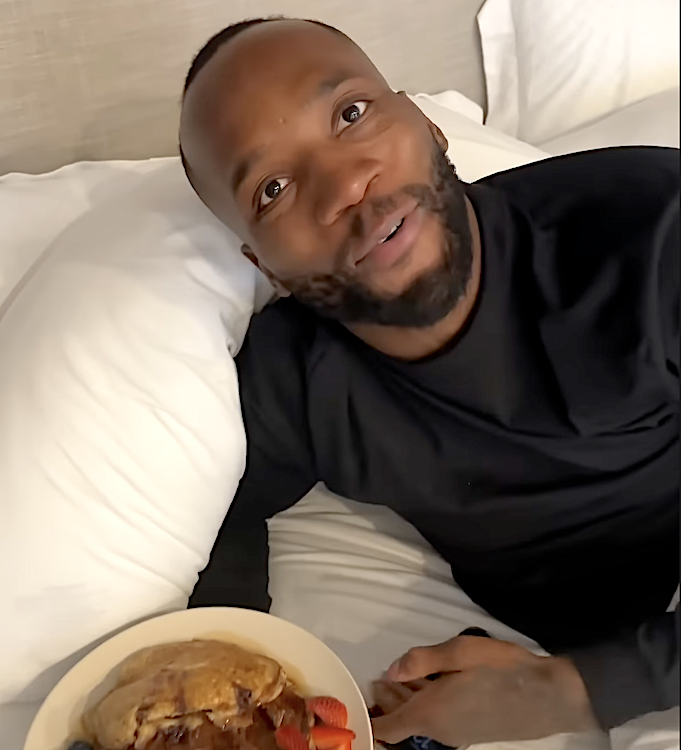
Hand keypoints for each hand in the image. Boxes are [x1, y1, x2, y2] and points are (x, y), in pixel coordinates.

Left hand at [371, 635, 598, 746]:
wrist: (548, 695)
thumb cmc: (501, 669)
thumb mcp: (459, 652)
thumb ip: (421, 660)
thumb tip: (391, 670)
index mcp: (431, 713)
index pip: (388, 729)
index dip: (371, 715)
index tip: (364, 695)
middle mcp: (440, 731)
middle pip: (403, 721)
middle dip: (389, 701)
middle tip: (381, 677)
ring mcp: (458, 735)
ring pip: (421, 718)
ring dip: (409, 699)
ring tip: (403, 676)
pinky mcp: (472, 732)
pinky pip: (439, 719)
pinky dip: (428, 702)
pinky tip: (432, 682)